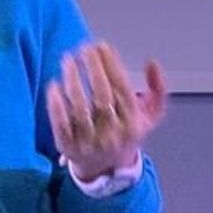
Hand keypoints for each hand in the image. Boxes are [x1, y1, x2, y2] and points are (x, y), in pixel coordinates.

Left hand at [46, 41, 167, 180]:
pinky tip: (54, 84)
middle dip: (93, 67)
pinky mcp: (69, 147)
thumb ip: (158, 88)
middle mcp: (112, 134)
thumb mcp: (150, 115)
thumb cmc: (126, 133)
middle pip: (101, 95)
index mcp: (133, 123)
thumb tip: (152, 62)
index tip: (102, 45)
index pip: (122, 88)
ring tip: (68, 60)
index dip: (111, 64)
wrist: (107, 167)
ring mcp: (90, 142)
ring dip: (73, 80)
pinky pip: (61, 124)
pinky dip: (56, 104)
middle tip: (84, 47)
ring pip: (80, 107)